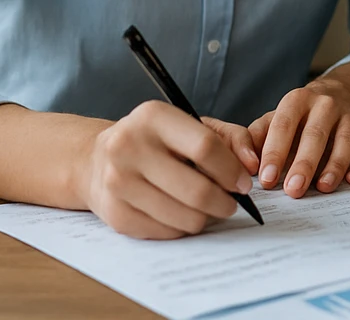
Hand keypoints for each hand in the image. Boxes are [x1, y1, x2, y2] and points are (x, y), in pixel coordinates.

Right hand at [76, 100, 254, 239]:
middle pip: (196, 189)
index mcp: (153, 117)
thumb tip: (252, 165)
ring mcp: (117, 182)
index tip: (243, 184)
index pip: (205, 147)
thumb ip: (231, 138)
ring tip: (208, 209)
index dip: (232, 170)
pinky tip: (181, 214)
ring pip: (183, 217)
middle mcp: (128, 146)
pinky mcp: (114, 213)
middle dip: (224, 202)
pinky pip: (165, 232)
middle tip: (231, 204)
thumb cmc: (157, 141)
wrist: (97, 159)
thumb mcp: (193, 125)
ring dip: (205, 218)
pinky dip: (181, 228)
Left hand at [250, 64, 349, 197]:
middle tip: (293, 190)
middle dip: (304, 163)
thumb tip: (243, 162)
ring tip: (323, 187)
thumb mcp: (278, 116)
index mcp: (298, 99)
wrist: (344, 92)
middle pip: (316, 134)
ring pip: (346, 140)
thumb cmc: (302, 115)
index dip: (275, 152)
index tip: (267, 179)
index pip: (284, 125)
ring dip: (335, 165)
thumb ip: (258, 135)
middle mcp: (327, 104)